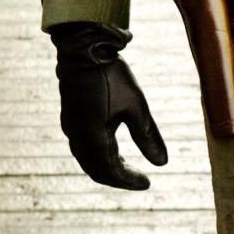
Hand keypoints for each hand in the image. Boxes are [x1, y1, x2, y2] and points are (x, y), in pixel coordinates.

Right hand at [50, 22, 167, 189]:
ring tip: (127, 167)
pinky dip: (98, 156)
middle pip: (97, 171)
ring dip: (107, 168)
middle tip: (139, 180)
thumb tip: (163, 164)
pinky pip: (82, 149)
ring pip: (88, 161)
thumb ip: (148, 137)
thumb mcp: (137, 107)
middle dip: (118, 179)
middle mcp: (79, 139)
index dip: (130, 181)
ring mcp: (71, 129)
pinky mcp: (70, 119)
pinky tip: (111, 148)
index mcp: (94, 139)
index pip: (112, 172)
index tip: (148, 183)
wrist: (82, 51)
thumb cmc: (111, 77)